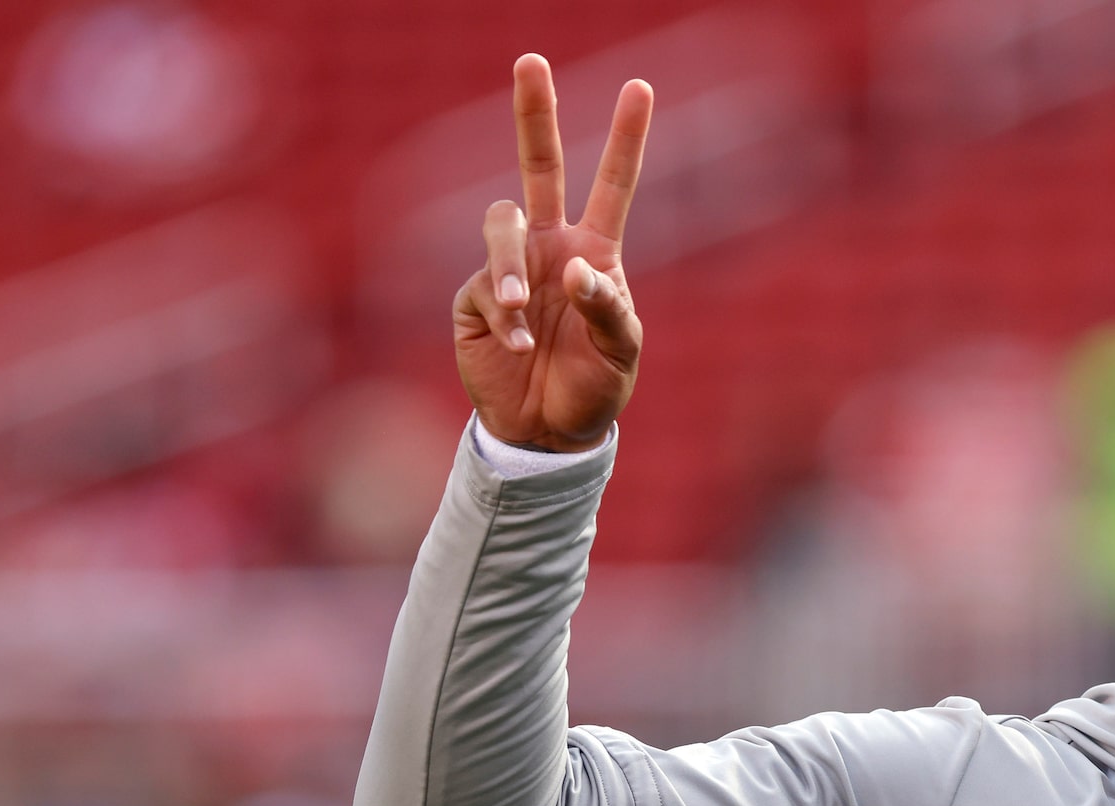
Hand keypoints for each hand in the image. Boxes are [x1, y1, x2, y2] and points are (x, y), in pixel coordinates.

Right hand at [450, 55, 652, 451]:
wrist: (546, 434)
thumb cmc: (594, 389)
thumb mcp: (622, 354)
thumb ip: (608, 308)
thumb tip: (573, 269)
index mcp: (594, 253)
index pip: (612, 185)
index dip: (625, 138)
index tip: (639, 87)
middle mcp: (549, 248)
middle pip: (538, 166)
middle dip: (534, 113)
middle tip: (531, 61)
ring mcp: (509, 268)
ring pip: (500, 222)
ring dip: (509, 260)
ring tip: (521, 307)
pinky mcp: (475, 298)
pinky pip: (485, 287)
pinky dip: (503, 317)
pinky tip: (517, 347)